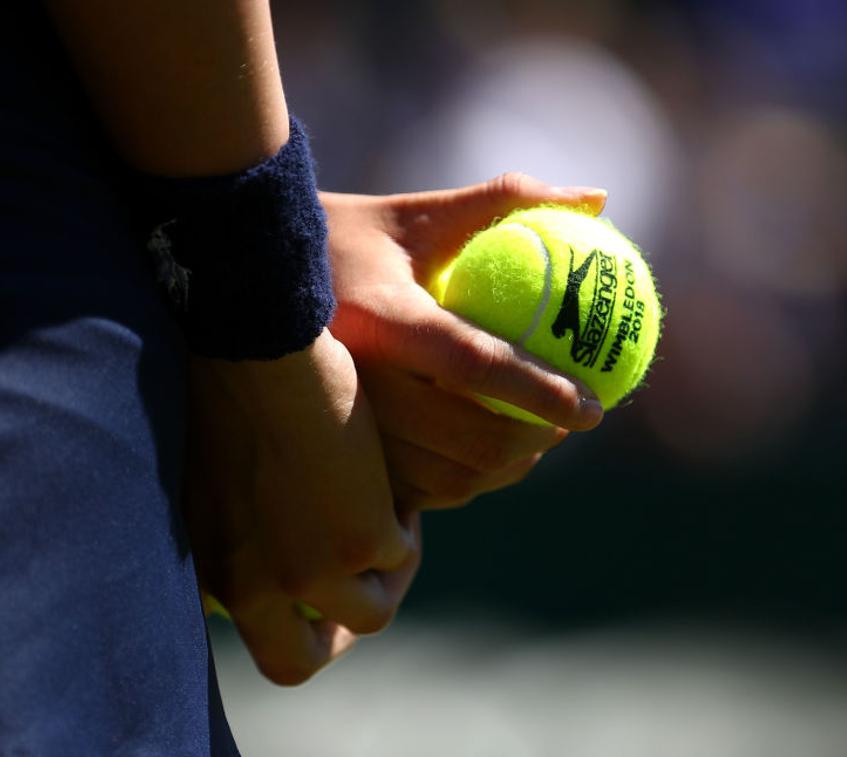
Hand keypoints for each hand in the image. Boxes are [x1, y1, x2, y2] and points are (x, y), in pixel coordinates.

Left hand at [184, 330, 419, 684]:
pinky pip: (398, 555)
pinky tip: (387, 482)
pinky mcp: (361, 542)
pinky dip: (400, 527)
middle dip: (329, 637)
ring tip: (383, 518)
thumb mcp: (204, 480)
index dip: (282, 620)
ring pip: (368, 614)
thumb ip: (228, 531)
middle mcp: (253, 588)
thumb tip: (252, 556)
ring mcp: (309, 574)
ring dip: (382, 576)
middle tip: (354, 588)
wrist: (251, 349)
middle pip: (294, 662)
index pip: (244, 634)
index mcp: (209, 570)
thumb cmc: (221, 388)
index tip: (305, 590)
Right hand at [323, 173, 608, 510]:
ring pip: (446, 477)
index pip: (475, 363)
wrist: (249, 282)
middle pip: (467, 439)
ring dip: (505, 470)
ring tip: (536, 441)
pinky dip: (463, 483)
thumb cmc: (343, 237)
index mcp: (379, 318)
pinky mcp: (336, 454)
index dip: (542, 390)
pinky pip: (415, 490)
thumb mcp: (416, 215)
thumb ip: (504, 200)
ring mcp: (342, 425)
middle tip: (569, 424)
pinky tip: (484, 458)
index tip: (597, 405)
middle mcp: (356, 379)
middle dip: (535, 443)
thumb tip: (597, 197)